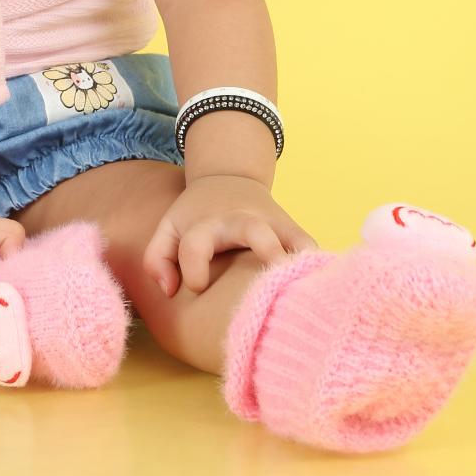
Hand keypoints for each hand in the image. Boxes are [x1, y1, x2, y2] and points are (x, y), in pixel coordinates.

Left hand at [142, 174, 319, 297]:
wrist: (230, 180)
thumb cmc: (197, 216)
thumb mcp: (169, 228)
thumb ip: (157, 259)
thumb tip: (172, 291)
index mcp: (207, 222)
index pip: (196, 246)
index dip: (193, 271)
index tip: (197, 285)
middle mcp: (243, 221)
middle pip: (255, 231)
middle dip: (265, 251)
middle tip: (270, 284)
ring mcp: (273, 225)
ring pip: (294, 240)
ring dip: (300, 265)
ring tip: (305, 296)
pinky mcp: (294, 230)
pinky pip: (311, 249)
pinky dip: (316, 268)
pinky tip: (318, 292)